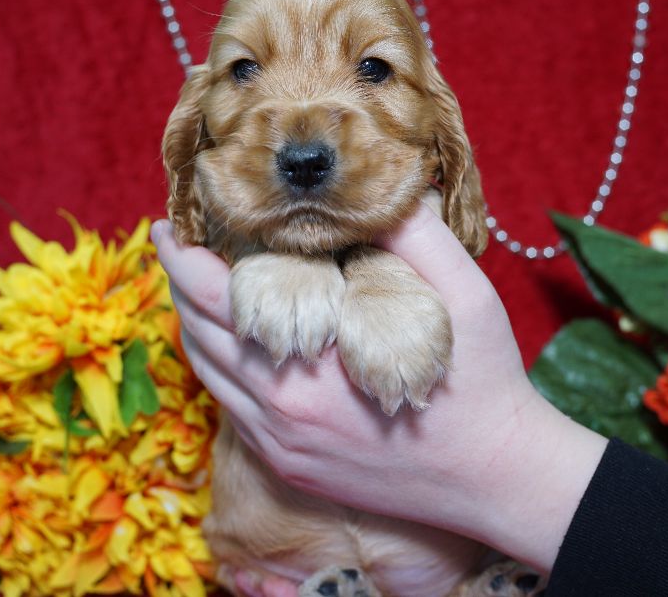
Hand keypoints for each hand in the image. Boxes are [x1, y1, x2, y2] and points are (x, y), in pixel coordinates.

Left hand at [151, 204, 606, 572]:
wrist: (497, 477)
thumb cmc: (483, 382)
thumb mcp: (465, 295)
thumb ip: (415, 236)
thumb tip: (376, 190)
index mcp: (310, 361)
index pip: (215, 297)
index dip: (182, 256)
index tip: (169, 222)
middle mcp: (281, 408)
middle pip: (198, 334)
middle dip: (179, 283)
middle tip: (177, 244)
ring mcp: (281, 443)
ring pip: (209, 374)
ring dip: (193, 326)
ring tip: (196, 287)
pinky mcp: (290, 466)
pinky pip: (230, 410)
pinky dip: (219, 367)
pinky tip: (234, 344)